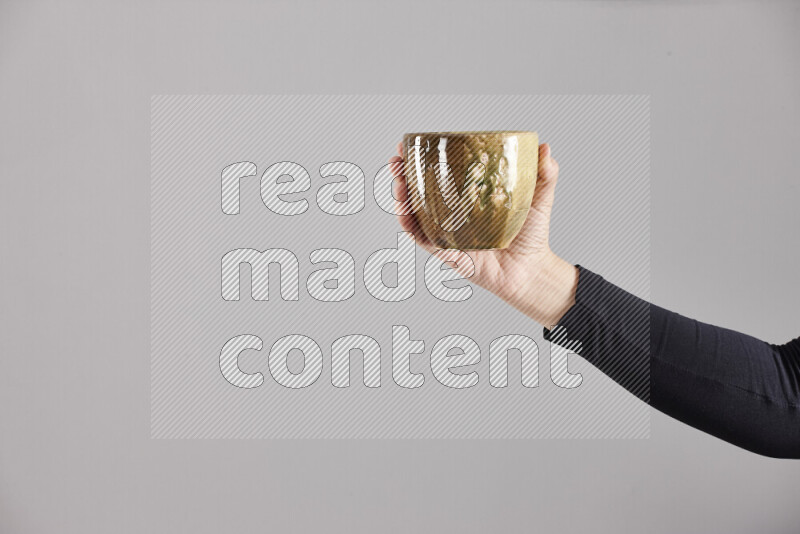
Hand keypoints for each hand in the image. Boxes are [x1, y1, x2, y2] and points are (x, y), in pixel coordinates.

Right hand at [388, 142, 577, 326]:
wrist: (532, 270)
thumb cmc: (532, 236)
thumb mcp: (539, 199)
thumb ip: (544, 174)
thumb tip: (545, 147)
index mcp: (467, 198)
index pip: (439, 174)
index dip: (421, 160)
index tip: (409, 145)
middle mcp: (453, 214)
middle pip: (418, 192)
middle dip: (402, 175)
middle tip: (397, 162)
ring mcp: (448, 233)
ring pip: (415, 214)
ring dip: (401, 198)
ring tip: (398, 183)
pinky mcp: (448, 253)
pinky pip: (424, 240)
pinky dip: (412, 227)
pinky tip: (405, 214)